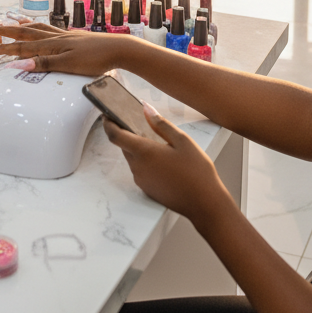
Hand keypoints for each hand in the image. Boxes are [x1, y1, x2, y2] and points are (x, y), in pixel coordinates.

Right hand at [0, 25, 139, 75]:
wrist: (119, 49)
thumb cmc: (96, 59)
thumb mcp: (68, 65)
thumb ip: (44, 63)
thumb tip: (19, 63)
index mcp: (53, 44)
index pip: (24, 46)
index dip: (7, 47)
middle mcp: (57, 37)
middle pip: (28, 33)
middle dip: (9, 31)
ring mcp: (66, 36)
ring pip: (39, 28)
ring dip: (24, 26)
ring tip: (13, 22)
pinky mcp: (74, 37)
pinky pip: (50, 29)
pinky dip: (40, 27)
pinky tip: (41, 28)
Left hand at [104, 103, 231, 226]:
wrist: (204, 203)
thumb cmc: (196, 170)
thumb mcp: (182, 140)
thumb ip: (162, 124)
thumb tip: (146, 109)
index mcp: (144, 152)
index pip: (115, 136)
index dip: (108, 124)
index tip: (106, 114)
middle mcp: (138, 167)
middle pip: (124, 146)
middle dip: (128, 134)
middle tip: (139, 123)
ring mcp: (142, 181)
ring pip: (133, 158)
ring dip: (138, 149)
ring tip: (157, 141)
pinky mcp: (147, 190)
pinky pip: (140, 170)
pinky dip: (145, 161)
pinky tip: (163, 160)